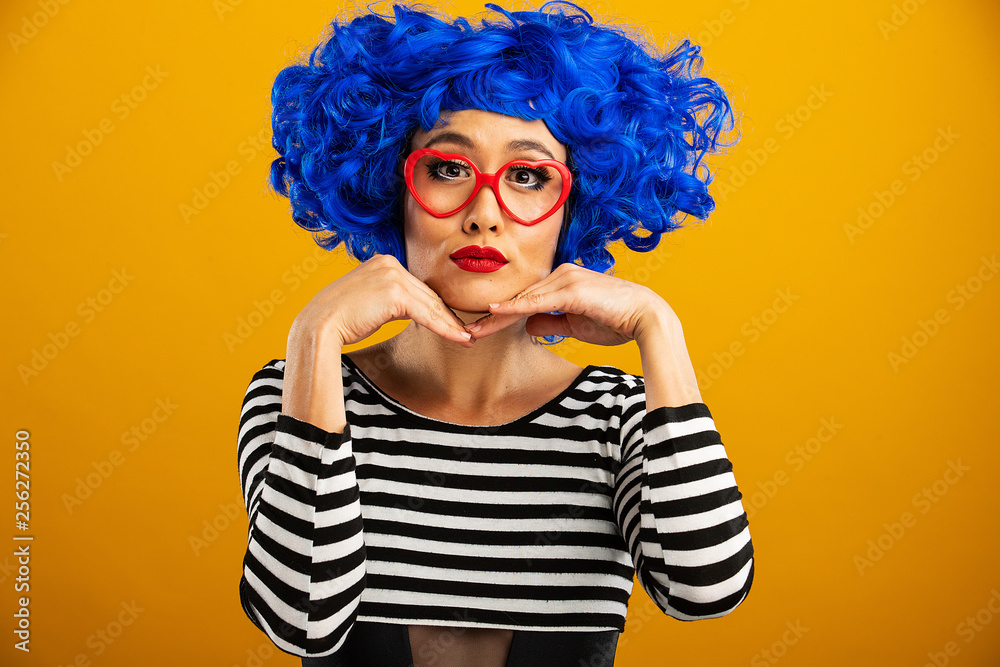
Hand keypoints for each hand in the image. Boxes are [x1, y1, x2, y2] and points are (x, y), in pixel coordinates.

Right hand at [292, 254, 474, 348]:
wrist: (319, 325)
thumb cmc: (339, 319)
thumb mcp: (368, 300)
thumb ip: (388, 298)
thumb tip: (407, 309)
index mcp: (383, 261)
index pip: (418, 287)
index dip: (436, 307)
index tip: (451, 322)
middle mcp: (390, 263)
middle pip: (427, 294)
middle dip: (448, 315)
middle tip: (466, 332)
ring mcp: (393, 276)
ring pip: (431, 304)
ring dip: (452, 324)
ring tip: (467, 339)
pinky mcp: (395, 292)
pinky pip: (427, 314)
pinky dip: (445, 328)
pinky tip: (459, 339)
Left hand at [465, 263, 676, 345]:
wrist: (646, 318)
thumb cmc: (616, 321)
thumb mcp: (575, 325)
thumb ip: (551, 322)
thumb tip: (528, 325)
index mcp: (562, 281)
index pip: (525, 300)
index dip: (502, 316)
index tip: (481, 328)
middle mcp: (561, 274)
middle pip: (519, 298)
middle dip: (492, 317)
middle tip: (467, 330)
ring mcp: (566, 279)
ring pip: (524, 300)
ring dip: (497, 316)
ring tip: (474, 329)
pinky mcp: (572, 289)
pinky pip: (537, 301)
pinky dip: (515, 308)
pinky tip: (496, 313)